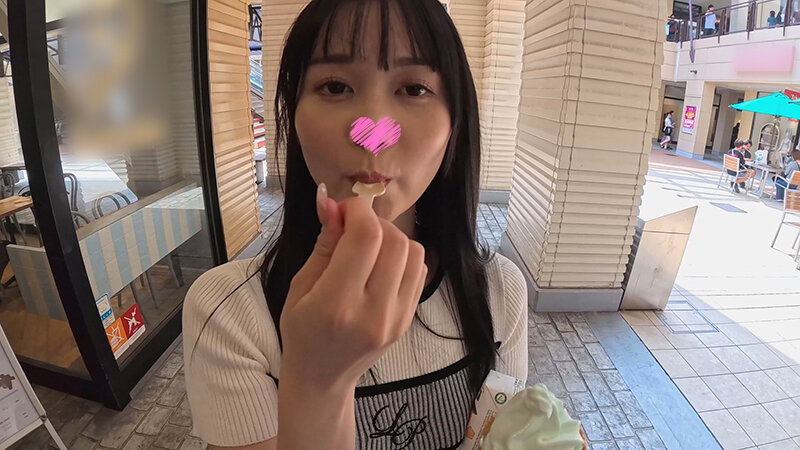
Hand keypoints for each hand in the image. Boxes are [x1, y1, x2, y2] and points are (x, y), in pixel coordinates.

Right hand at [279, 183, 427, 390]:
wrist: (322, 378)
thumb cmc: (302, 333)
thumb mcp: (299, 287)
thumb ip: (323, 244)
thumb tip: (333, 203)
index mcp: (337, 305)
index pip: (365, 238)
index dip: (358, 211)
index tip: (343, 211)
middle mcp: (373, 312)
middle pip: (394, 241)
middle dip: (374, 221)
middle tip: (352, 227)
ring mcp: (397, 318)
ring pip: (413, 252)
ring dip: (391, 237)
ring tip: (367, 245)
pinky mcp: (408, 319)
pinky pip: (418, 270)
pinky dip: (402, 256)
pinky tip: (380, 264)